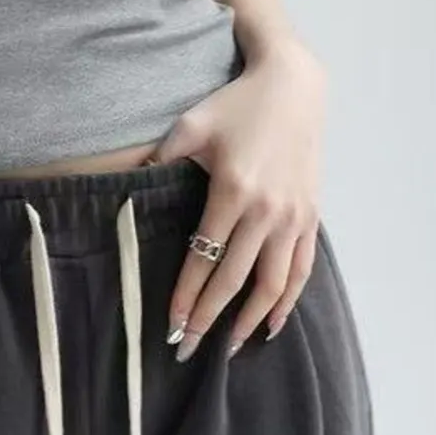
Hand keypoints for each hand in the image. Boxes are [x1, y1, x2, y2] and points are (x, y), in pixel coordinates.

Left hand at [152, 40, 326, 361]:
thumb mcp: (190, 125)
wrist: (292, 87)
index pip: (204, 257)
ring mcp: (293, 216)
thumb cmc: (234, 104)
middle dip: (209, 318)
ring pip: (272, 283)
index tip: (169, 323)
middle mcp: (266, 210)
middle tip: (187, 348)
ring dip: (250, 319)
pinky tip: (273, 322)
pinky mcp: (310, 215)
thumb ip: (159, 158)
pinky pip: (300, 268)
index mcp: (232, 190)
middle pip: (234, 279)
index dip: (186, 294)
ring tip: (230, 347)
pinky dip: (287, 300)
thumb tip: (125, 187)